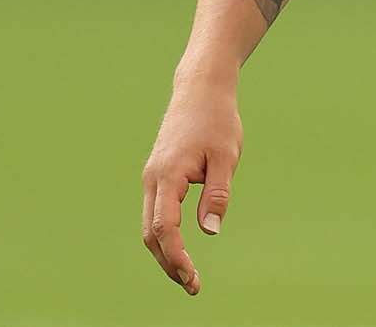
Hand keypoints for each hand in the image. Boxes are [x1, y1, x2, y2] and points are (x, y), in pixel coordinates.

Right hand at [140, 76, 242, 296]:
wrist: (200, 89)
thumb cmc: (216, 121)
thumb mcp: (225, 157)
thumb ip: (217, 194)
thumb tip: (210, 232)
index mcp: (168, 176)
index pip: (166, 228)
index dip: (177, 257)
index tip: (193, 279)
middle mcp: (152, 180)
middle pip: (151, 234)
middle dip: (168, 263)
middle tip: (193, 286)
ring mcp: (152, 178)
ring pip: (150, 226)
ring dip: (165, 252)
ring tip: (188, 275)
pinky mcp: (158, 176)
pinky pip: (155, 213)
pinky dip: (164, 236)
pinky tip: (180, 248)